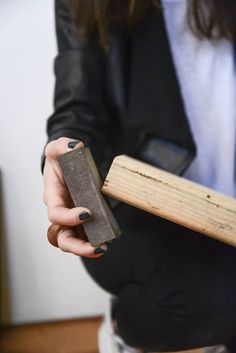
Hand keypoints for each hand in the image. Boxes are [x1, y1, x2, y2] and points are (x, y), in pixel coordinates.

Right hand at [43, 137, 107, 257]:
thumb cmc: (59, 159)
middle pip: (62, 237)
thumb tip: (75, 147)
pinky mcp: (82, 219)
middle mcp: (60, 211)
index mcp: (53, 196)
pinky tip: (107, 241)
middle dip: (77, 246)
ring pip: (73, 241)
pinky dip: (94, 240)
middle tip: (96, 247)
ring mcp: (71, 218)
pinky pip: (86, 234)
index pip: (56, 213)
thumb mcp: (57, 148)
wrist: (65, 164)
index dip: (68, 217)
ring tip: (103, 248)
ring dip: (87, 248)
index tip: (87, 214)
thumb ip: (62, 145)